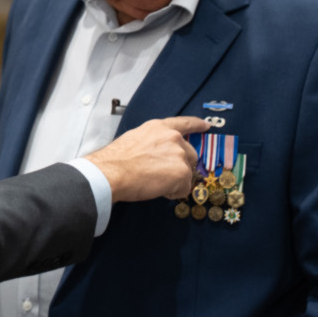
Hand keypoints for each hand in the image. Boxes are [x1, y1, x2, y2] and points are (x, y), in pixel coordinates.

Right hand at [84, 117, 207, 202]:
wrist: (111, 172)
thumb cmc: (116, 159)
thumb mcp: (135, 139)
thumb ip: (152, 142)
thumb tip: (156, 154)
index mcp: (159, 128)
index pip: (184, 123)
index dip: (197, 125)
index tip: (206, 127)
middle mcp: (173, 138)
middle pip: (189, 154)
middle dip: (180, 166)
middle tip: (160, 174)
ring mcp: (179, 154)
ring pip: (187, 173)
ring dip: (175, 180)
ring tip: (154, 182)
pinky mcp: (182, 172)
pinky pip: (183, 188)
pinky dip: (172, 192)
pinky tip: (157, 189)